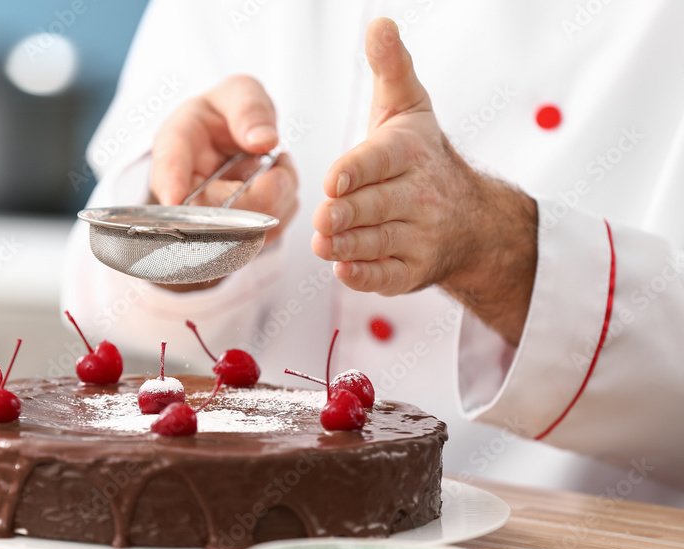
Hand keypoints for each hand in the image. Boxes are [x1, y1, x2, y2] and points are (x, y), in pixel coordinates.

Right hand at [150, 74, 298, 247]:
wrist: (232, 142)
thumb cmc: (228, 115)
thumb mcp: (239, 93)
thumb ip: (249, 109)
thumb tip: (263, 141)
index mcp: (176, 143)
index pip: (168, 164)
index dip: (170, 183)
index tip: (173, 198)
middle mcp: (182, 188)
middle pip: (213, 211)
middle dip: (258, 192)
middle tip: (278, 163)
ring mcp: (203, 217)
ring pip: (246, 228)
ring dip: (277, 197)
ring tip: (272, 167)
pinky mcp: (230, 235)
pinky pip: (267, 234)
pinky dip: (283, 208)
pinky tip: (275, 187)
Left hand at [310, 18, 537, 344]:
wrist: (470, 218)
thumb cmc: (421, 155)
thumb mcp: (408, 106)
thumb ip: (390, 68)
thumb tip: (379, 24)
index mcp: (410, 153)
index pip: (381, 160)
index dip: (357, 170)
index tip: (334, 180)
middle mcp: (418, 196)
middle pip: (376, 206)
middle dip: (348, 212)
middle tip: (323, 216)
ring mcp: (417, 236)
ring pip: (378, 242)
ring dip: (349, 245)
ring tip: (323, 242)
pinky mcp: (411, 271)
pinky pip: (387, 277)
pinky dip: (366, 277)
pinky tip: (343, 271)